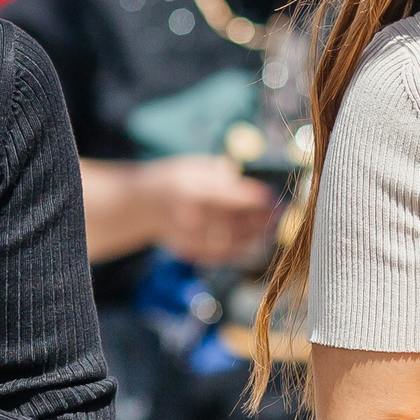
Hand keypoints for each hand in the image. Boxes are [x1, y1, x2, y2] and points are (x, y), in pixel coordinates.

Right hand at [142, 155, 280, 265]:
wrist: (140, 205)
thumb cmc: (173, 179)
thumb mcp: (194, 164)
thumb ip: (222, 172)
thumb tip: (249, 184)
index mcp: (189, 188)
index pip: (228, 195)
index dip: (253, 198)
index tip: (272, 197)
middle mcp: (188, 214)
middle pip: (232, 221)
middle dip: (260, 219)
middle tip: (279, 213)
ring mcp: (187, 236)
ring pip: (229, 241)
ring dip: (254, 237)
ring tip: (270, 228)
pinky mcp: (188, 250)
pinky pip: (219, 255)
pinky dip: (239, 250)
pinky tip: (253, 242)